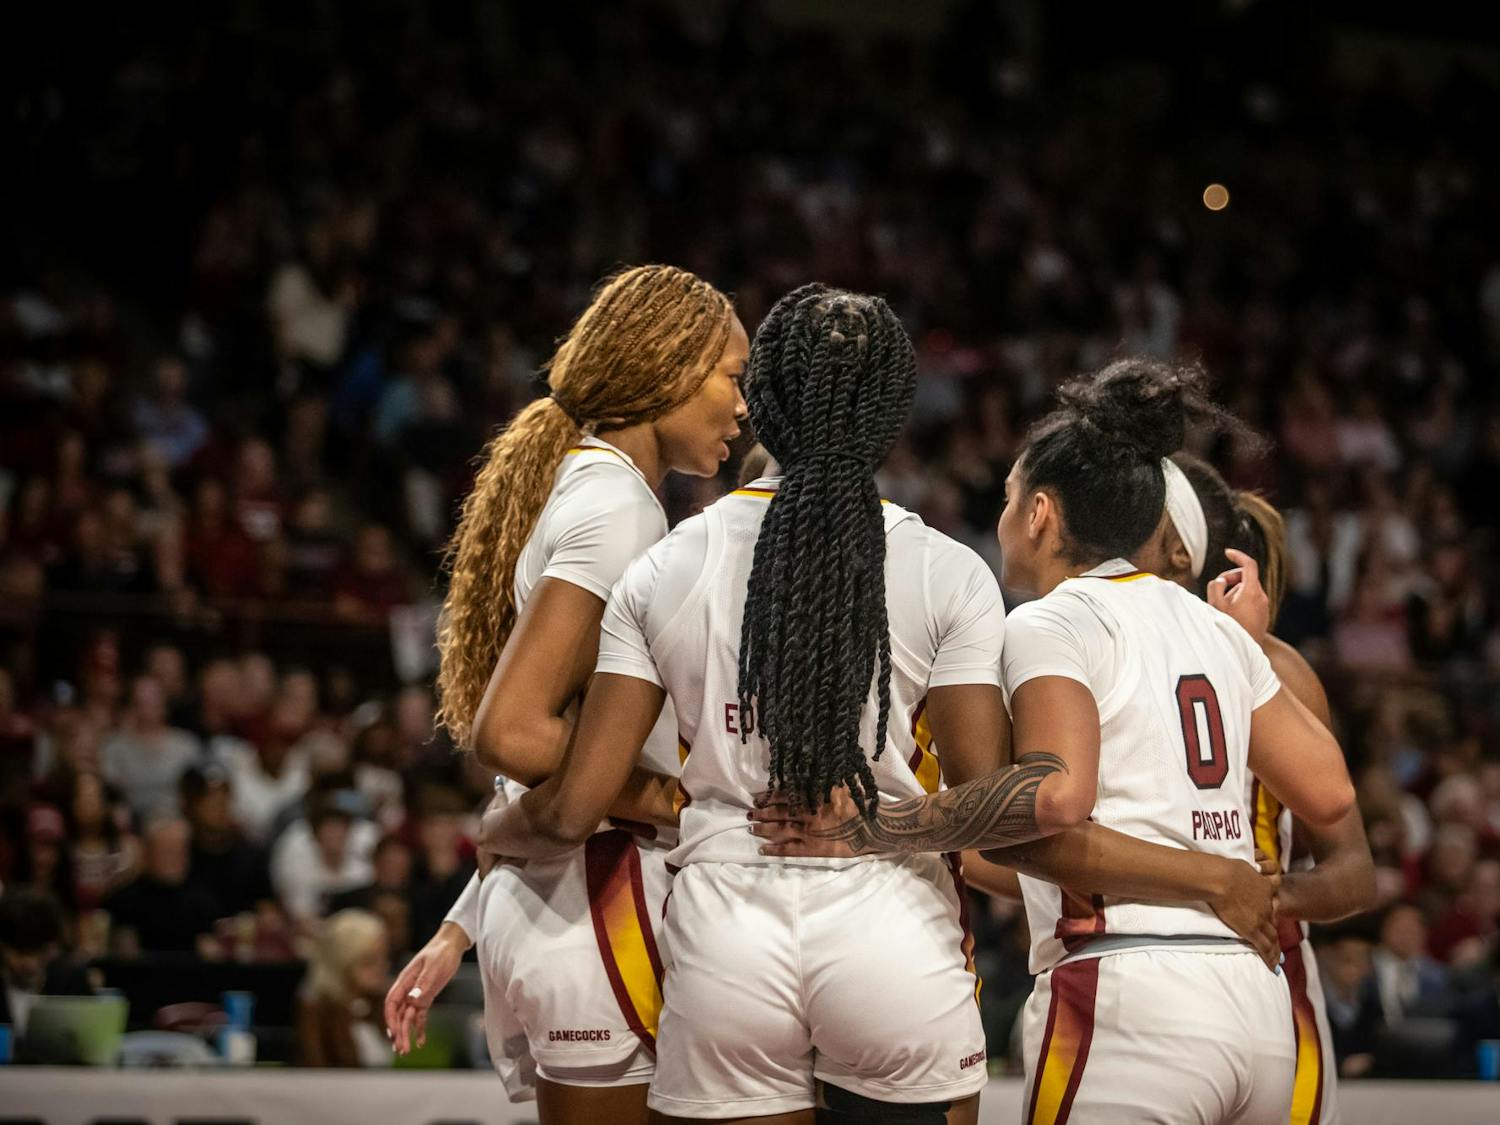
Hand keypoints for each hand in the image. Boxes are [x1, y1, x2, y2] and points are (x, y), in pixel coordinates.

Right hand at [384, 923, 467, 1053]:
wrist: (452, 944)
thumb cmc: (442, 952)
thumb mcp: (434, 967)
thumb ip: (423, 984)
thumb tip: (411, 1000)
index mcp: (405, 980)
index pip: (391, 1003)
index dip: (390, 1019)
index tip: (394, 1033)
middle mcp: (408, 989)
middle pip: (398, 1014)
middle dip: (398, 1033)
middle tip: (401, 1050)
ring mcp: (417, 993)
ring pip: (407, 1017)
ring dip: (406, 1034)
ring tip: (406, 1051)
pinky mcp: (426, 996)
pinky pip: (419, 1015)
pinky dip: (419, 1028)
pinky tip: (421, 1042)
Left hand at [747, 786, 873, 858]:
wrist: (873, 828)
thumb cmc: (859, 805)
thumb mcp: (840, 786)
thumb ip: (822, 781)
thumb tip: (806, 771)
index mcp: (813, 797)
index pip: (786, 795)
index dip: (770, 797)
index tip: (758, 798)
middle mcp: (808, 813)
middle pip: (779, 813)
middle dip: (763, 813)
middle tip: (750, 813)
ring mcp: (809, 832)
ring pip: (780, 830)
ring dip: (764, 829)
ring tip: (752, 828)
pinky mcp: (814, 848)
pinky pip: (790, 849)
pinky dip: (775, 850)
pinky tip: (763, 850)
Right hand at [1205, 854, 1281, 970]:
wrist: (1222, 878)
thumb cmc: (1225, 869)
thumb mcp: (1241, 866)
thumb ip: (1244, 871)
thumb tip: (1235, 869)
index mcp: (1263, 889)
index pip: (1270, 906)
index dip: (1272, 916)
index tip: (1272, 921)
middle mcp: (1266, 906)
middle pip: (1273, 924)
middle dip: (1276, 936)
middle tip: (1278, 946)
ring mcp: (1260, 919)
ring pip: (1272, 938)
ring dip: (1276, 950)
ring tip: (1278, 960)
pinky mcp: (1252, 930)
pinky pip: (1264, 947)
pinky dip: (1270, 959)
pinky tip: (1274, 968)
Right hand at [1207, 548, 1269, 642]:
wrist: (1243, 652)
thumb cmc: (1228, 628)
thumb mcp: (1215, 604)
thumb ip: (1216, 585)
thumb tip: (1222, 581)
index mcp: (1252, 591)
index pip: (1249, 564)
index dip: (1238, 556)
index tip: (1227, 553)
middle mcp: (1262, 597)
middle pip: (1246, 577)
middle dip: (1231, 579)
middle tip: (1218, 591)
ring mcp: (1264, 607)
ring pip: (1247, 589)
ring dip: (1234, 592)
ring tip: (1223, 608)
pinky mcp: (1263, 615)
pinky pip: (1251, 600)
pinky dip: (1240, 601)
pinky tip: (1231, 615)